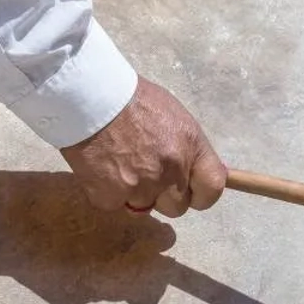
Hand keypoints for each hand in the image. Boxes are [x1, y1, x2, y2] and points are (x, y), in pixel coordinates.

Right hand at [60, 77, 226, 217]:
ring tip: (120, 162)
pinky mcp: (110, 196)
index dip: (201, 195)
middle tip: (146, 173)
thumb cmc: (134, 99)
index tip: (191, 193)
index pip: (212, 189)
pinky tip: (101, 166)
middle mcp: (172, 172)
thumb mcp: (176, 117)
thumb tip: (193, 171)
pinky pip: (114, 204)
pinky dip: (107, 191)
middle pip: (177, 207)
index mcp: (192, 148)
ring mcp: (141, 187)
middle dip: (164, 195)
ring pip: (143, 206)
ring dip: (134, 192)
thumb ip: (187, 149)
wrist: (91, 96)